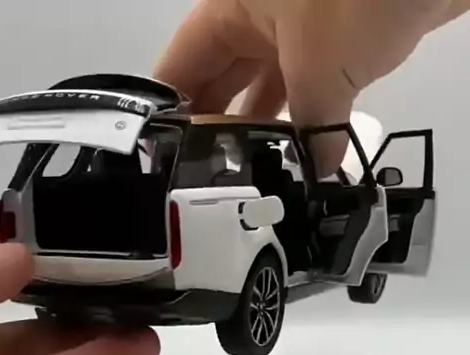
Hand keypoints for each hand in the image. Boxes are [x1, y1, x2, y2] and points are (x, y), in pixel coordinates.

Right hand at [155, 0, 468, 173]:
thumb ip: (310, 131)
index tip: (169, 164)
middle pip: (222, 83)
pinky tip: (305, 158)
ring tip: (254, 180)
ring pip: (268, 89)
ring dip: (266, 132)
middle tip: (212, 186)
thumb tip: (313, 173)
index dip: (173, 117)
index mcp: (230, 9)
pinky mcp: (336, 41)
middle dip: (219, 132)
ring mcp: (297, 29)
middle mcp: (256, 18)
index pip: (182, 68)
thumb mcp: (318, 69)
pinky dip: (309, 121)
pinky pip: (310, 89)